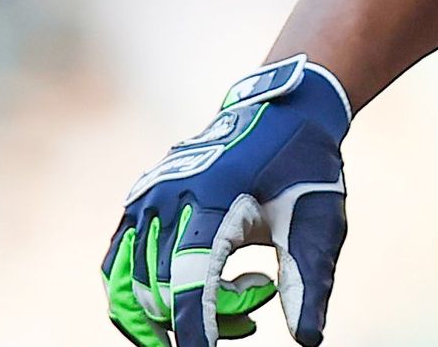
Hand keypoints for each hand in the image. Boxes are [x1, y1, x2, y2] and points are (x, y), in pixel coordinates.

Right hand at [103, 56, 351, 345]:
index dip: (196, 326)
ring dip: (170, 315)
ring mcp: (146, 199)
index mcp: (214, 197)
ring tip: (227, 312)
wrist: (284, 114)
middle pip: (161, 288)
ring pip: (131, 286)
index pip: (189, 278)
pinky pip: (118, 267)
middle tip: (258, 301)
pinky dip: (139, 298)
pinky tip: (180, 307)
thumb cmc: (305, 170)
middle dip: (205, 317)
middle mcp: (168, 196)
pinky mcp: (136, 204)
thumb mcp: (319, 222)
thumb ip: (308, 281)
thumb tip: (308, 340)